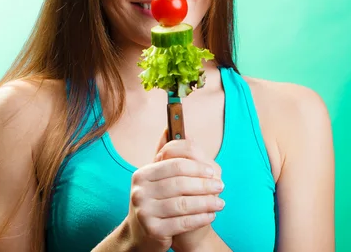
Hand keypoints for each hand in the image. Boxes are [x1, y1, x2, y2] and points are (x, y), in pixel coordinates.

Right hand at [124, 128, 223, 251]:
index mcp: (142, 174)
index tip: (212, 171)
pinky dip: (201, 218)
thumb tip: (169, 127)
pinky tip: (211, 215)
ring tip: (220, 203)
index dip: (196, 166)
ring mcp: (145, 211)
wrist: (141, 234)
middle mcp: (140, 191)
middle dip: (204, 185)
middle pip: (180, 183)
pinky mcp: (153, 230)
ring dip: (206, 203)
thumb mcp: (156, 177)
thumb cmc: (155, 200)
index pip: (173, 164)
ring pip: (183, 204)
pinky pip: (183, 222)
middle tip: (221, 186)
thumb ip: (164, 154)